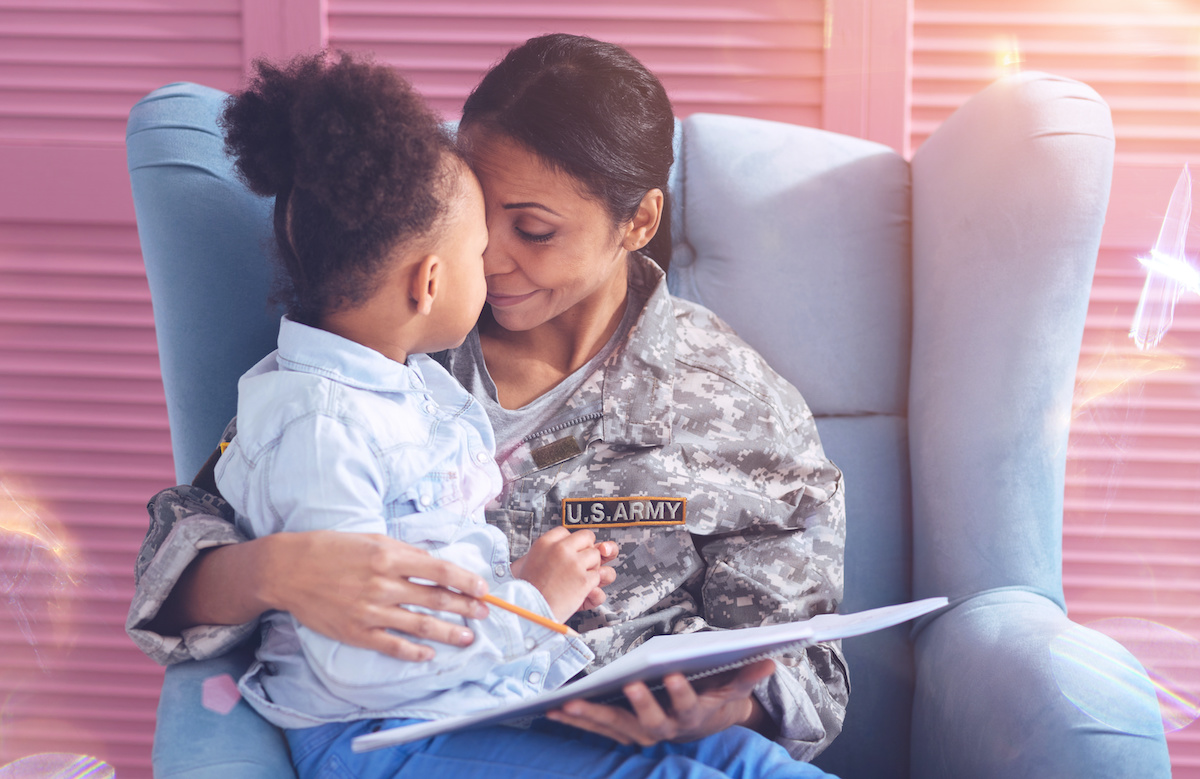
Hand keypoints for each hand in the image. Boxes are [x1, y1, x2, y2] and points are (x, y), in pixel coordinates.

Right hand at [260, 531, 489, 660]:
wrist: (288, 570)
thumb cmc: (331, 549)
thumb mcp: (371, 539)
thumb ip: (405, 553)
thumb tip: (435, 565)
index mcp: (389, 557)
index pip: (440, 571)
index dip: (466, 581)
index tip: (483, 588)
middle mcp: (383, 585)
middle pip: (436, 600)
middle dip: (465, 608)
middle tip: (484, 613)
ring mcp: (370, 611)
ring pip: (420, 626)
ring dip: (449, 633)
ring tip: (468, 637)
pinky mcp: (357, 632)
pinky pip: (392, 646)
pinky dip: (414, 652)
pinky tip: (430, 654)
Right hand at [510, 527, 617, 620]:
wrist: (529, 610)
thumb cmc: (528, 590)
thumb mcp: (529, 561)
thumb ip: (548, 551)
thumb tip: (568, 547)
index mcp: (545, 543)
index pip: (565, 531)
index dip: (569, 543)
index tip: (568, 552)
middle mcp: (560, 549)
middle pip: (586, 537)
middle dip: (587, 549)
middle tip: (580, 562)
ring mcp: (574, 564)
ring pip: (596, 555)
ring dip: (591, 567)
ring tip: (577, 578)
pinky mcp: (584, 580)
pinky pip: (598, 575)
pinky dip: (592, 584)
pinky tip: (578, 590)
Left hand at [545, 658, 775, 745]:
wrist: (706, 724)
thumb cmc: (716, 697)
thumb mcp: (734, 686)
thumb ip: (747, 675)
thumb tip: (771, 661)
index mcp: (692, 714)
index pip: (687, 705)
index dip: (679, 692)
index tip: (671, 673)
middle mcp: (666, 729)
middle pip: (646, 723)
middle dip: (633, 706)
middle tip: (621, 686)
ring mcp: (642, 733)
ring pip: (615, 727)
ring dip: (591, 717)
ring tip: (566, 705)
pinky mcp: (623, 731)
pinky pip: (598, 727)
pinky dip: (577, 720)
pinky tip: (554, 711)